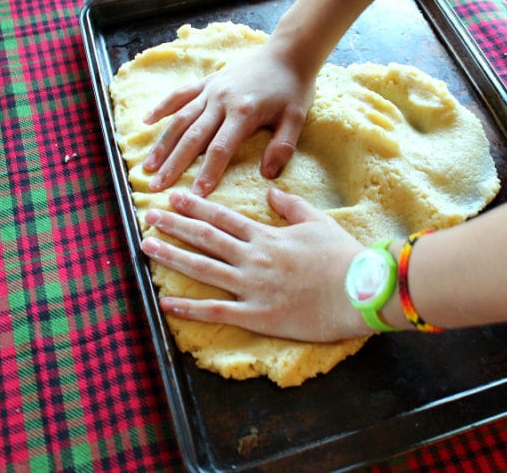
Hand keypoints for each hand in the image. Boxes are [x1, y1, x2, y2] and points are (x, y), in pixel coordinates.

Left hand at [140, 188, 371, 341]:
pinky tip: (165, 302)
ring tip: (147, 247)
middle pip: (206, 239)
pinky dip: (189, 308)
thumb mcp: (318, 223)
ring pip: (203, 269)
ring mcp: (252, 287)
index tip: (175, 197)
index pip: (223, 218)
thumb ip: (291, 206)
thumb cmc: (342, 256)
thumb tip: (271, 190)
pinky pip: (216, 312)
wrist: (359, 291)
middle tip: (149, 216)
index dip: (196, 206)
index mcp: (267, 236)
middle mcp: (253, 258)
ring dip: (172, 256)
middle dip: (175, 225)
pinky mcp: (257, 315)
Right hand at [142, 44, 315, 195]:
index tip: (195, 195)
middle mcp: (221, 101)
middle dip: (173, 165)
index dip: (207, 173)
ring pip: (180, 119)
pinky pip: (180, 94)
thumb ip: (282, 146)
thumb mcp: (297, 118)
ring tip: (147, 166)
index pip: (220, 149)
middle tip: (157, 187)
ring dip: (162, 144)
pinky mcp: (208, 81)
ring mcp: (211, 90)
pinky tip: (146, 122)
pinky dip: (162, 107)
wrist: (288, 51)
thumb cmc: (293, 88)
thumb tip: (268, 174)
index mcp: (243, 113)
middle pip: (192, 137)